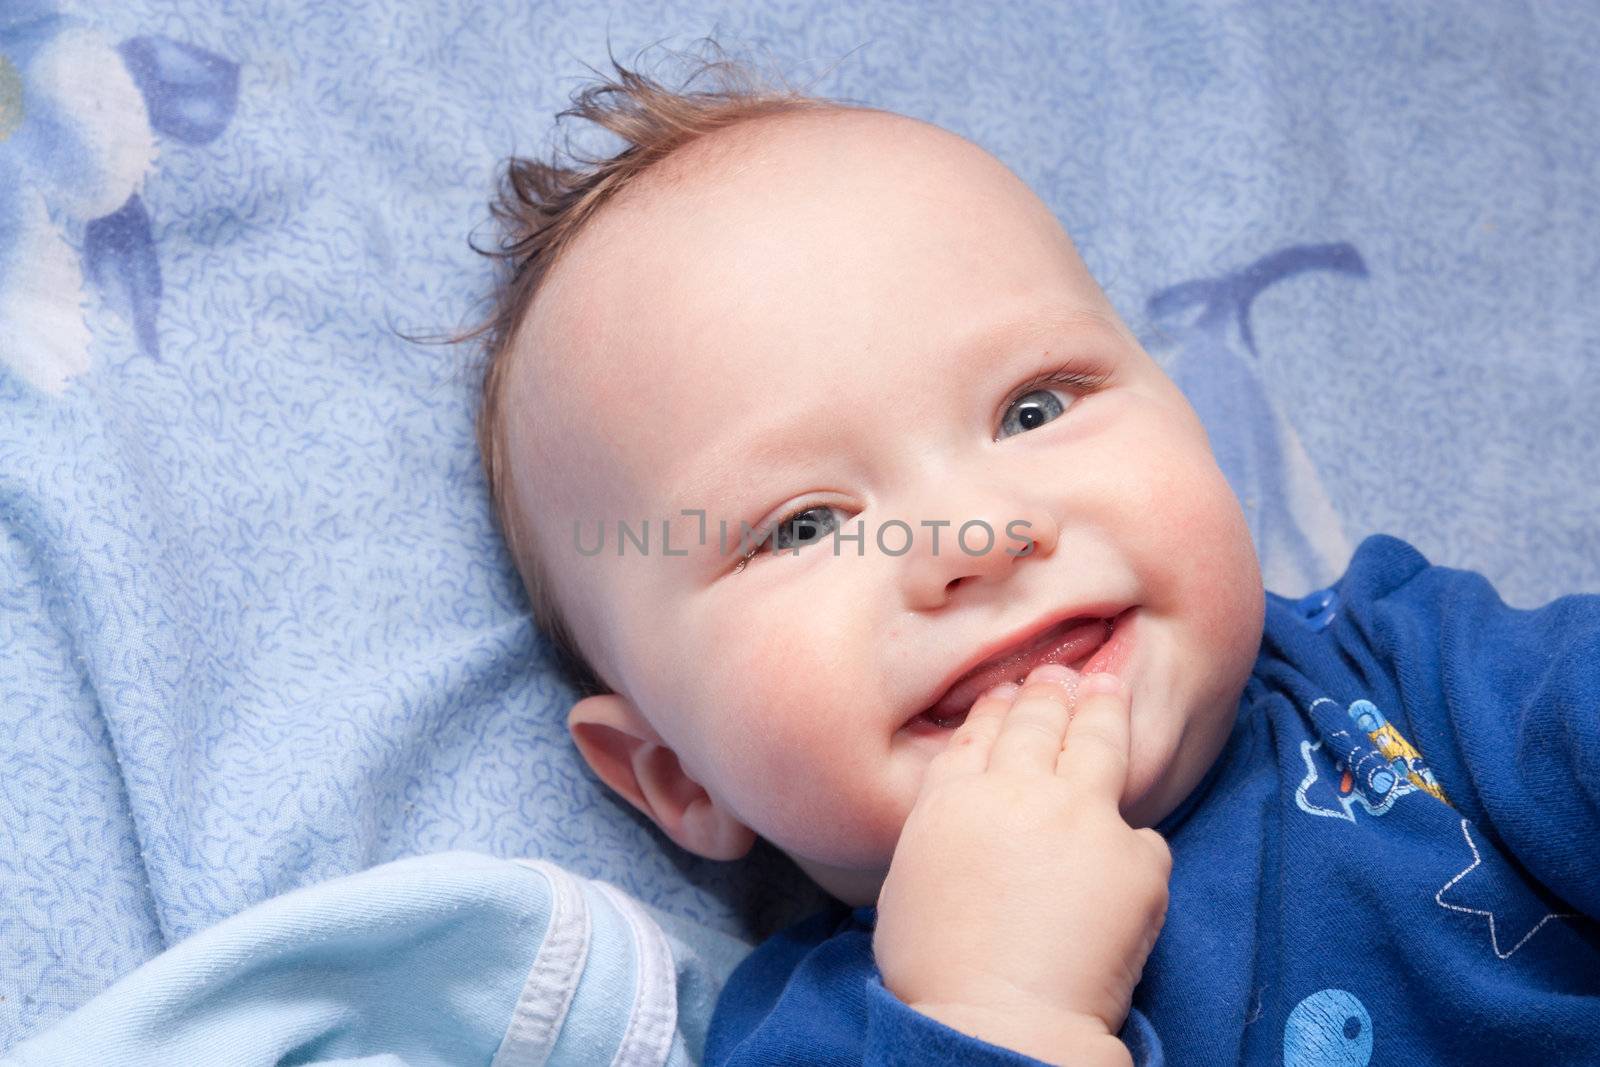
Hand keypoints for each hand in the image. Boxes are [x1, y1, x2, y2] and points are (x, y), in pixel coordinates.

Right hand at [874, 667, 1170, 1057]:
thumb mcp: (909, 877)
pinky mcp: (1136, 857)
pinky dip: (1131, 841)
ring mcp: (1083, 816)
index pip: (978, 735)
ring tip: (1108, 686)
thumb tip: (965, 807)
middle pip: (1038, 723)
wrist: (1000, 1016)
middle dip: (1049, 692)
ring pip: (1098, 743)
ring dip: (1102, 709)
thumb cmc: (937, 966)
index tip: (1007, 692)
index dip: (995, 709)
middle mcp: (1018, 789)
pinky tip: (1130, 837)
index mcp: (954, 797)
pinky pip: (1140, 836)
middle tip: (1061, 673)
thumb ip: (942, 823)